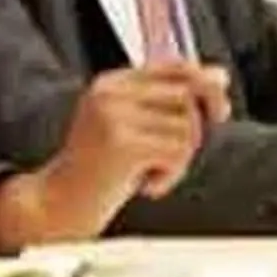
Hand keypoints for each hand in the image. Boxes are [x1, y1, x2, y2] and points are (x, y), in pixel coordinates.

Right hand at [0, 61, 230, 248]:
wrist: (57, 210)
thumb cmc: (100, 172)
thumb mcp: (136, 129)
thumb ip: (171, 101)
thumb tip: (220, 75)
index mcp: (111, 82)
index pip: (174, 66)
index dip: (205, 85)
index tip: (219, 111)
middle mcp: (109, 92)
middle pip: (187, 93)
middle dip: (196, 128)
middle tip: (179, 156)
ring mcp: (113, 115)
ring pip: (187, 126)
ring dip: (180, 159)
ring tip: (152, 174)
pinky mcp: (121, 143)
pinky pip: (177, 152)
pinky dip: (171, 175)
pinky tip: (146, 187)